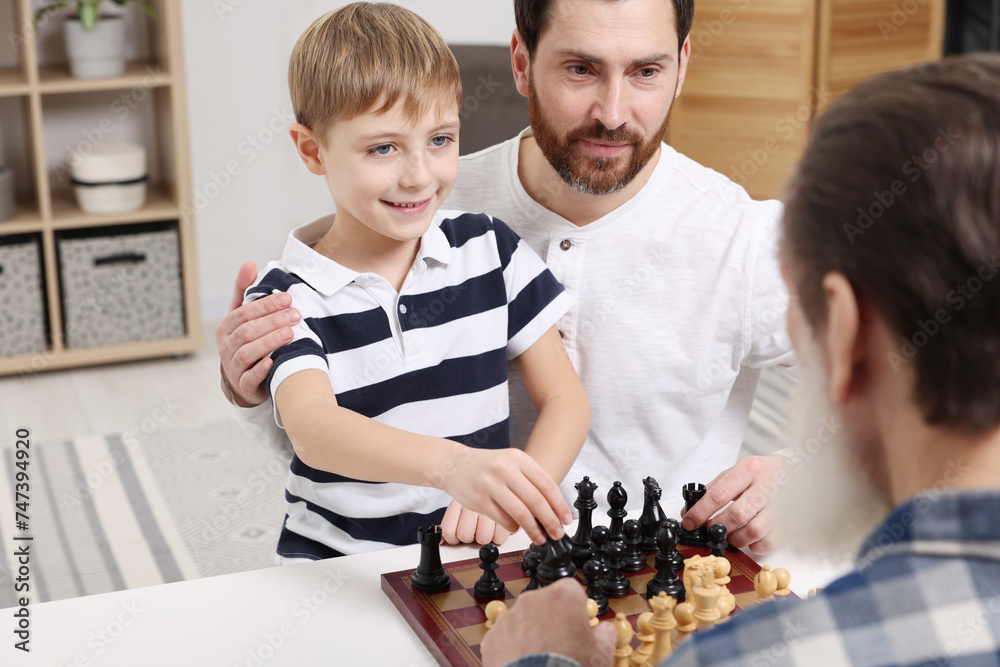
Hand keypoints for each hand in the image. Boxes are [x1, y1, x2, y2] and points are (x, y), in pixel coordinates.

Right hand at [215, 261, 300, 406]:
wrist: (242, 380)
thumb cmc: (246, 341)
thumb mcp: (243, 317)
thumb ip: (244, 291)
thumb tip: (249, 263)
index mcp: (226, 327)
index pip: (244, 313)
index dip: (265, 305)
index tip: (288, 298)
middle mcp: (226, 346)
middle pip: (247, 331)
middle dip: (272, 321)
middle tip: (295, 315)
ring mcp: (233, 367)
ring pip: (247, 352)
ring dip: (269, 342)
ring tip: (290, 333)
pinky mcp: (242, 385)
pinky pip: (249, 378)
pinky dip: (260, 370)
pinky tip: (273, 362)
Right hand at [440, 448, 571, 545]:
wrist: (455, 464)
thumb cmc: (487, 466)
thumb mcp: (511, 462)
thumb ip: (530, 481)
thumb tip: (553, 509)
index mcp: (518, 458)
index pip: (546, 484)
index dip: (559, 505)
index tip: (566, 519)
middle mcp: (505, 469)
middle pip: (536, 501)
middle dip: (550, 521)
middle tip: (557, 533)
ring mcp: (490, 484)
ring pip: (521, 513)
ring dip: (534, 530)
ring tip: (540, 538)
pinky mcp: (478, 500)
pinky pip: (503, 520)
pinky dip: (514, 527)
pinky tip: (517, 528)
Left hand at [441, 501, 511, 545]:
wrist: (499, 481)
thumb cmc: (478, 497)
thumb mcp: (460, 505)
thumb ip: (450, 524)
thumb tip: (440, 541)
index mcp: (458, 503)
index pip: (448, 531)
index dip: (453, 539)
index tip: (457, 537)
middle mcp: (473, 503)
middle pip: (464, 536)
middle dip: (470, 537)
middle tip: (475, 530)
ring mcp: (491, 507)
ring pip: (482, 538)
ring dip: (485, 537)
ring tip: (487, 527)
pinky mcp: (507, 513)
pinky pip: (498, 538)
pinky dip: (498, 537)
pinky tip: (497, 527)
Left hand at [481, 578, 616, 666]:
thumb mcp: (602, 654)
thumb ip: (606, 634)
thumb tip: (606, 630)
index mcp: (563, 597)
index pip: (572, 590)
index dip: (576, 608)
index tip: (579, 624)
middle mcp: (533, 600)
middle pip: (546, 604)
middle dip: (553, 621)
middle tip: (562, 646)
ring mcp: (510, 618)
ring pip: (524, 621)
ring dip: (532, 635)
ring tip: (542, 661)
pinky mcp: (492, 637)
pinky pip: (505, 638)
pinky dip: (512, 650)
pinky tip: (524, 666)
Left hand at [681, 454, 788, 554]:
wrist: (793, 472)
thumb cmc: (760, 474)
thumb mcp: (735, 472)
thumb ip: (712, 490)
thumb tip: (688, 512)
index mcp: (748, 470)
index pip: (719, 494)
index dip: (701, 512)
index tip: (690, 522)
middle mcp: (766, 486)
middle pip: (737, 515)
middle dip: (718, 527)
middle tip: (710, 529)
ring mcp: (780, 505)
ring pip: (754, 531)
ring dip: (736, 538)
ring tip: (730, 535)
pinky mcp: (789, 522)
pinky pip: (770, 542)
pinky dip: (755, 546)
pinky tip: (750, 539)